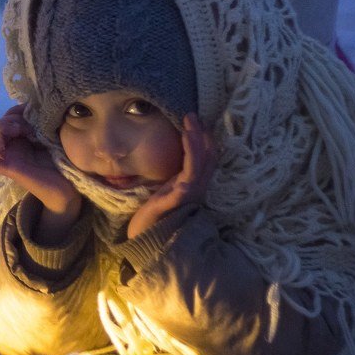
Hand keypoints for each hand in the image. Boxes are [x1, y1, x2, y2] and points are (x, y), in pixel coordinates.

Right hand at [0, 104, 80, 217]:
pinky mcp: (9, 169)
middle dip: (8, 119)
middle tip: (25, 124)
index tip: (29, 109)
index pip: (8, 118)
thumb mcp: (53, 134)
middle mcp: (14, 147)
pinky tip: (4, 143)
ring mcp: (10, 158)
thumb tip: (33, 103)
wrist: (69, 187)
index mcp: (23, 138)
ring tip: (18, 130)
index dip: (15, 111)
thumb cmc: (65, 161)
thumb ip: (41, 121)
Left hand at [127, 114, 214, 238]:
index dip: (206, 141)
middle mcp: (196, 189)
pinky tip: (186, 138)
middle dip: (203, 135)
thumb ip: (174, 177)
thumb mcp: (165, 190)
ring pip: (200, 162)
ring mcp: (190, 193)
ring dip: (196, 139)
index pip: (207, 160)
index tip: (200, 122)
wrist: (146, 239)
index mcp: (193, 186)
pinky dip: (190, 153)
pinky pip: (189, 172)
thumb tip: (175, 159)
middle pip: (208, 158)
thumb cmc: (154, 215)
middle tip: (195, 116)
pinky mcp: (179, 196)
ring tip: (190, 121)